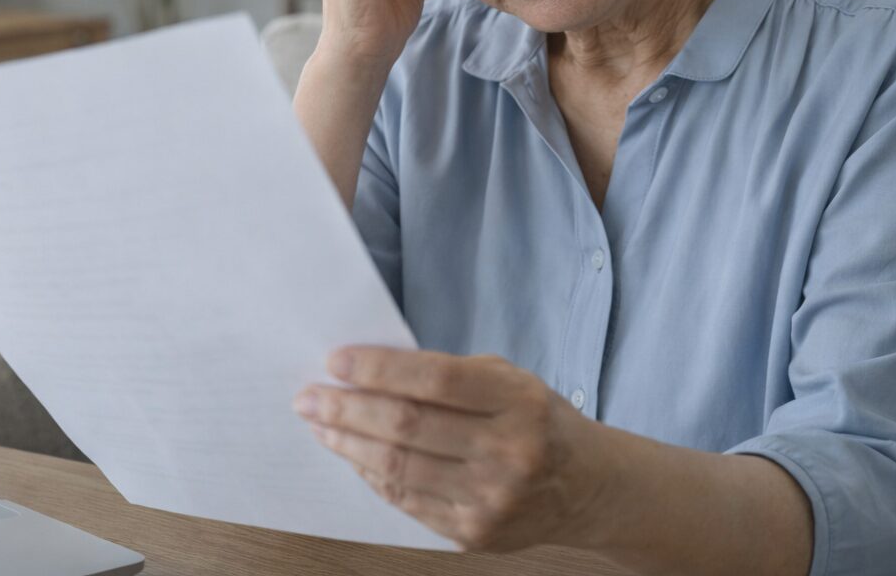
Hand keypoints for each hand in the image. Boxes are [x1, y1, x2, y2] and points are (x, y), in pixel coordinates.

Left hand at [293, 346, 610, 551]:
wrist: (586, 487)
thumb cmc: (535, 420)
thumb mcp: (508, 379)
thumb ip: (446, 375)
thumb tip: (367, 371)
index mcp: (518, 401)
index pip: (434, 380)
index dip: (378, 369)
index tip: (335, 361)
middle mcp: (509, 452)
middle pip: (407, 427)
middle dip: (347, 409)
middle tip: (309, 396)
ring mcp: (492, 499)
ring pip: (398, 468)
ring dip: (348, 444)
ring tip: (320, 424)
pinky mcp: (474, 534)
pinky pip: (406, 501)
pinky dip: (372, 475)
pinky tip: (351, 455)